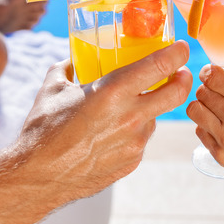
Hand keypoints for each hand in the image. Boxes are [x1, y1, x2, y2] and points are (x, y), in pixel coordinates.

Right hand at [18, 40, 192, 202]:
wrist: (39, 177)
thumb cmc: (44, 130)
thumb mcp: (53, 87)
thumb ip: (69, 67)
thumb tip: (74, 59)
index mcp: (114, 92)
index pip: (161, 65)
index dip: (178, 53)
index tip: (182, 47)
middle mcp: (131, 117)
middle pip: (177, 93)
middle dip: (184, 78)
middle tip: (181, 73)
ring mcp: (135, 142)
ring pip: (154, 117)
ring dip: (148, 109)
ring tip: (123, 110)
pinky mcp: (132, 161)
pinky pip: (141, 139)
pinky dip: (133, 132)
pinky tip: (110, 134)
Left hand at [186, 64, 223, 197]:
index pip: (214, 77)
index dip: (210, 71)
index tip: (212, 73)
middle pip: (202, 92)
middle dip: (208, 88)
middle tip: (219, 93)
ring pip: (195, 110)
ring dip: (203, 106)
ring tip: (216, 111)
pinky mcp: (220, 155)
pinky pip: (199, 131)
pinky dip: (205, 126)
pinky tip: (220, 128)